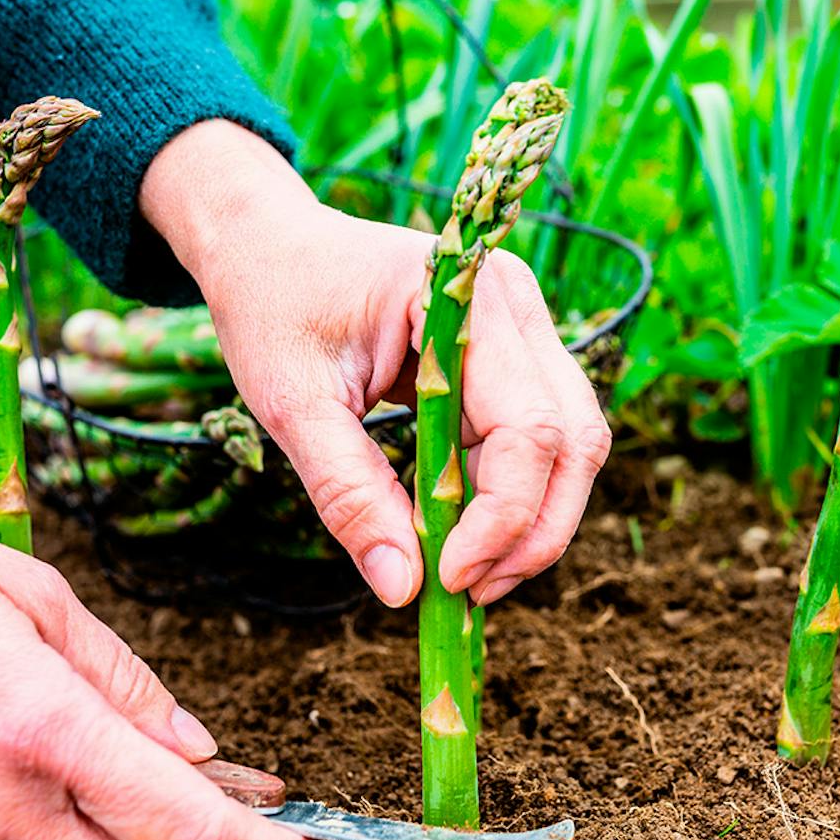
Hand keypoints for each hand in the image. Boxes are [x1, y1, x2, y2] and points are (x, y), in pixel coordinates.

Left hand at [142, 121, 610, 607]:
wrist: (267, 246)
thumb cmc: (273, 305)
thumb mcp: (291, 403)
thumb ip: (348, 493)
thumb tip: (403, 589)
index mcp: (466, 297)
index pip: (528, 427)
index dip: (501, 517)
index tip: (448, 580)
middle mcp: (516, 306)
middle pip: (572, 440)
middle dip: (532, 531)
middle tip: (467, 593)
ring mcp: (522, 332)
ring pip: (567, 447)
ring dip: (528, 522)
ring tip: (462, 575)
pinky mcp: (511, 361)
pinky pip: (534, 441)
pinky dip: (506, 498)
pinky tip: (457, 536)